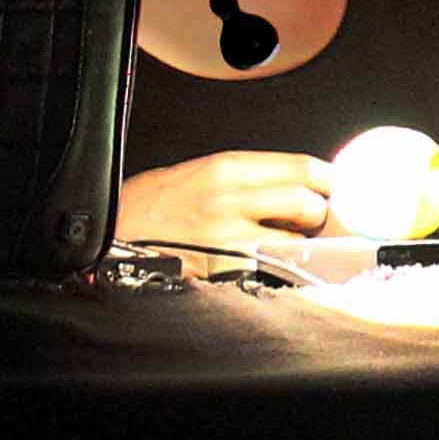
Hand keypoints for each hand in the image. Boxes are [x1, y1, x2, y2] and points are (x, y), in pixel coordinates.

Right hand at [116, 150, 341, 259]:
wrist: (105, 238)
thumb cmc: (145, 208)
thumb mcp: (194, 174)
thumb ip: (241, 178)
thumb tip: (286, 184)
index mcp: (226, 168)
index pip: (301, 167)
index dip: (326, 179)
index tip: (333, 186)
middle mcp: (232, 199)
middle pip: (309, 204)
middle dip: (317, 215)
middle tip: (309, 221)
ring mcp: (231, 239)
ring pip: (296, 241)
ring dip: (299, 246)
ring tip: (283, 245)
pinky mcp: (226, 272)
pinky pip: (269, 272)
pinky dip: (274, 272)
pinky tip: (261, 268)